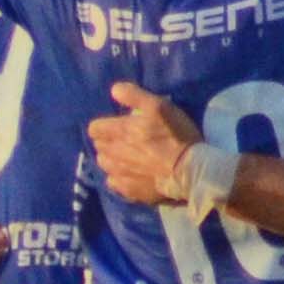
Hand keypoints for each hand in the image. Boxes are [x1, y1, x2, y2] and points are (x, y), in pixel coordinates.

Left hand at [93, 81, 209, 207]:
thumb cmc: (176, 135)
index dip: (103, 125)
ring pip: (104, 165)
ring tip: (127, 158)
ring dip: (112, 159)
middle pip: (99, 147)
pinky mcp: (129, 192)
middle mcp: (114, 154)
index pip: (94, 128)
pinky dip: (119, 178)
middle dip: (108, 142)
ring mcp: (120, 175)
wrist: (190, 171)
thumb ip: (134, 96)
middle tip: (125, 140)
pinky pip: (114, 184)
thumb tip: (114, 90)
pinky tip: (132, 175)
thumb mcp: (159, 106)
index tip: (116, 125)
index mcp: (119, 132)